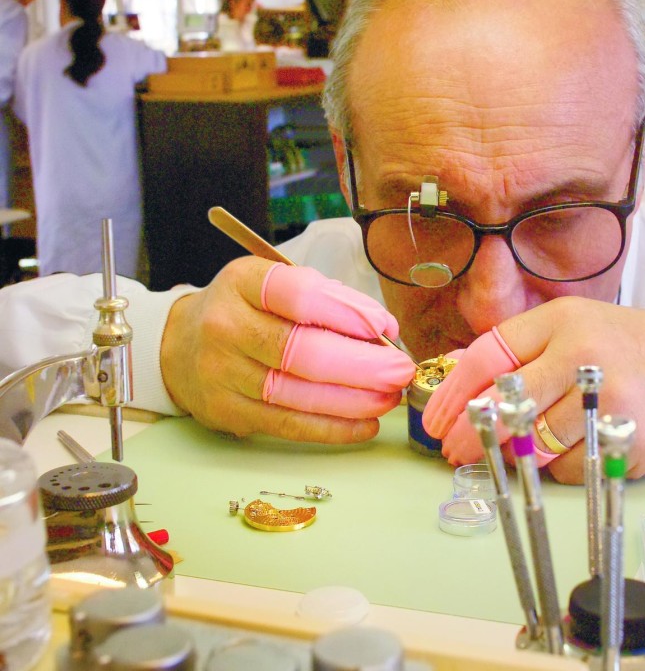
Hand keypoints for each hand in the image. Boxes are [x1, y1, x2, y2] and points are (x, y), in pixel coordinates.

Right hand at [160, 257, 414, 441]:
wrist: (179, 344)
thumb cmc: (244, 310)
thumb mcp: (275, 285)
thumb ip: (327, 299)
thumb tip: (382, 329)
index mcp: (243, 282)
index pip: (299, 295)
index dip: (346, 313)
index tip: (384, 328)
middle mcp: (226, 326)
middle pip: (300, 351)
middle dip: (360, 366)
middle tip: (399, 372)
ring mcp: (222, 373)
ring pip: (296, 394)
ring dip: (352, 400)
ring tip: (389, 399)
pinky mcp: (226, 412)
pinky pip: (286, 425)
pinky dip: (331, 428)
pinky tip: (364, 424)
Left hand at [423, 296, 644, 482]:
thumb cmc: (619, 344)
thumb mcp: (568, 326)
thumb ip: (517, 350)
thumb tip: (457, 377)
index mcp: (560, 321)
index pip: (489, 357)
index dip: (454, 393)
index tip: (435, 420)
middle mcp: (584, 356)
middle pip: (507, 404)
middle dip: (470, 434)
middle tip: (451, 451)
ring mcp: (610, 400)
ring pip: (535, 443)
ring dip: (511, 453)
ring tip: (502, 453)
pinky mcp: (631, 439)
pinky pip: (570, 468)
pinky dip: (554, 467)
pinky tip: (558, 454)